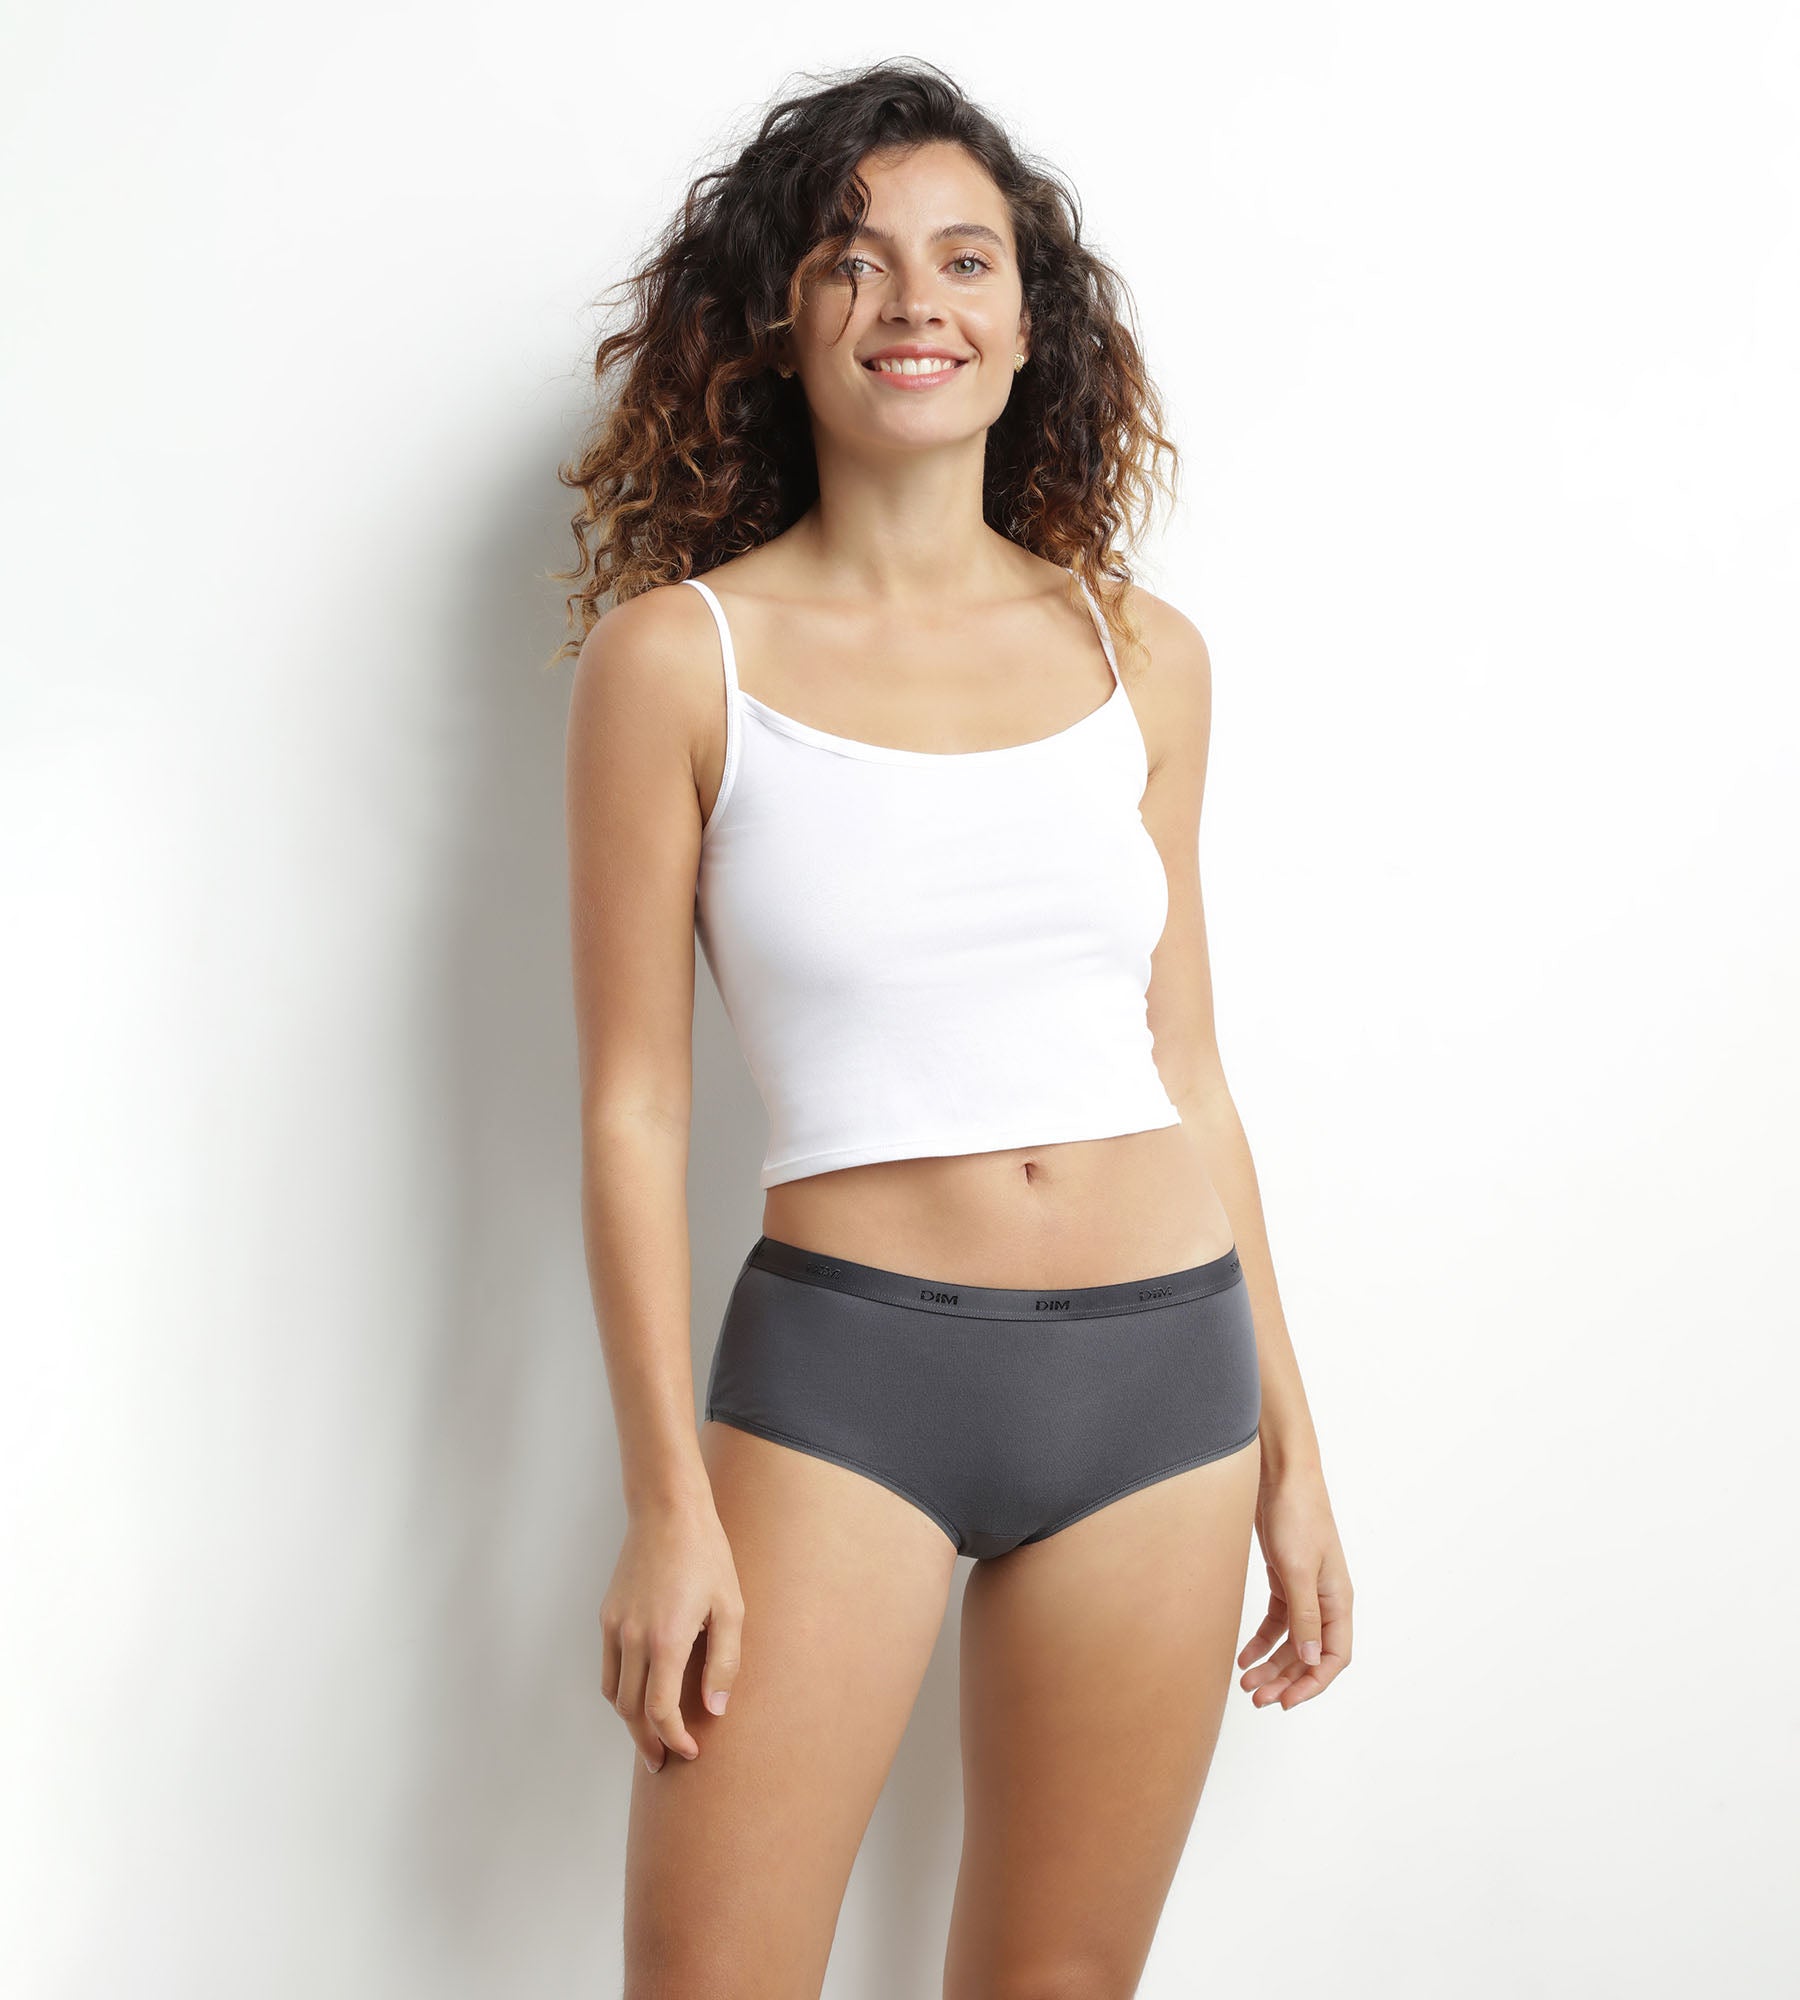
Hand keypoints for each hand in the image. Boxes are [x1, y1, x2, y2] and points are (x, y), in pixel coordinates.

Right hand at [600, 1496, 743, 1771]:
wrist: (668, 1511)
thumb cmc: (707, 1556)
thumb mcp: (731, 1608)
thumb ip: (724, 1662)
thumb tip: (715, 1709)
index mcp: (666, 1639)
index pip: (660, 1711)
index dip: (674, 1739)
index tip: (689, 1752)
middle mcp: (633, 1637)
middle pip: (631, 1711)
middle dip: (649, 1741)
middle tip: (665, 1762)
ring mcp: (615, 1626)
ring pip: (614, 1693)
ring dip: (631, 1721)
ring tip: (651, 1736)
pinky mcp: (607, 1615)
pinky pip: (609, 1668)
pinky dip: (620, 1691)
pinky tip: (639, 1696)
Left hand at [1237, 1460, 1351, 1708]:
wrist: (1279, 1475)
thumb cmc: (1297, 1515)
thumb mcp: (1298, 1569)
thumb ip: (1304, 1615)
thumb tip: (1310, 1659)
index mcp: (1338, 1600)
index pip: (1333, 1656)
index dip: (1313, 1683)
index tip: (1286, 1702)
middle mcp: (1325, 1599)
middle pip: (1309, 1654)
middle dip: (1285, 1679)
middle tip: (1257, 1698)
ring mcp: (1304, 1590)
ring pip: (1291, 1641)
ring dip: (1271, 1664)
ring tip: (1246, 1683)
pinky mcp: (1284, 1579)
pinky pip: (1276, 1621)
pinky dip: (1261, 1640)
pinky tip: (1243, 1655)